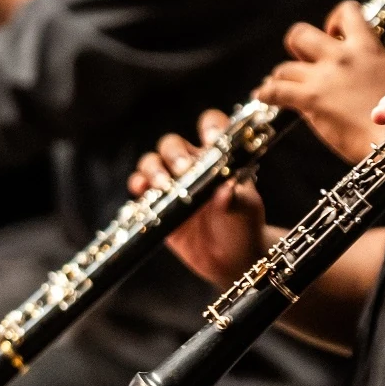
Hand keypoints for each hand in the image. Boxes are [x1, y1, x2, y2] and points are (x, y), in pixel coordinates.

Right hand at [129, 112, 264, 288]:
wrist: (231, 258)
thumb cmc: (243, 225)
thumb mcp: (246, 210)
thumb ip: (235, 198)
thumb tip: (225, 189)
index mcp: (218, 157)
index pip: (211, 128)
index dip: (209, 127)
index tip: (209, 139)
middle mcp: (192, 165)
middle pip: (172, 144)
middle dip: (174, 154)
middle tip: (183, 170)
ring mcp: (172, 184)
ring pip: (152, 162)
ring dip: (153, 169)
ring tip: (163, 185)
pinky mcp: (157, 204)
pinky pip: (140, 188)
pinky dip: (138, 185)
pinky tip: (141, 190)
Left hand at [255, 1, 384, 162]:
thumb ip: (361, 64)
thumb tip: (336, 62)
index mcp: (367, 47)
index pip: (346, 11)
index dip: (334, 21)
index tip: (332, 34)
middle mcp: (343, 56)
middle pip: (300, 33)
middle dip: (296, 46)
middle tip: (302, 62)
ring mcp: (324, 77)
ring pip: (284, 67)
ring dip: (282, 78)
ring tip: (283, 86)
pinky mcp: (310, 99)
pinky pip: (275, 90)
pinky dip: (266, 93)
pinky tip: (264, 95)